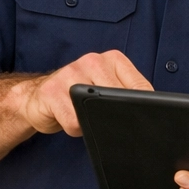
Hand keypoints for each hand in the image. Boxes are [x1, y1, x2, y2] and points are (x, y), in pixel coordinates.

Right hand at [11, 50, 152, 137]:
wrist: (37, 99)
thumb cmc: (77, 96)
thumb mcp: (106, 90)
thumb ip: (127, 95)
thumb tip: (151, 116)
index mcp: (112, 59)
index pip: (139, 86)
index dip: (145, 109)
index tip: (146, 122)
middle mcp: (92, 60)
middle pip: (119, 98)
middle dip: (118, 118)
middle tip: (108, 124)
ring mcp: (70, 73)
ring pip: (96, 110)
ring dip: (93, 123)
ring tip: (85, 118)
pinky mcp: (51, 91)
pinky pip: (74, 121)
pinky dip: (75, 129)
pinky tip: (68, 119)